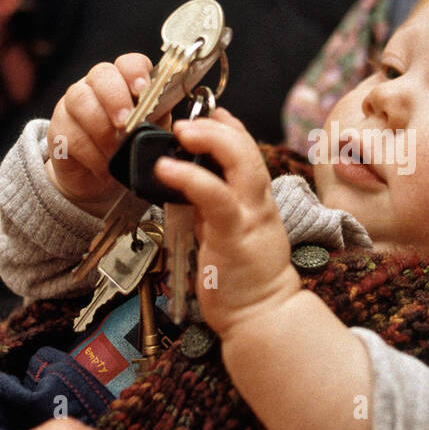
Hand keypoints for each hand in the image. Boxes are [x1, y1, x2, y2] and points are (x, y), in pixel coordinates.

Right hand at [46, 53, 160, 211]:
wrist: (101, 177)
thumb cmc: (129, 146)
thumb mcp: (150, 131)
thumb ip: (159, 120)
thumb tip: (179, 124)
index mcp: (125, 81)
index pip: (129, 62)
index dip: (135, 72)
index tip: (143, 90)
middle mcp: (96, 85)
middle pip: (101, 74)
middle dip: (115, 98)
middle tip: (126, 124)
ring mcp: (74, 104)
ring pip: (80, 99)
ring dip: (101, 128)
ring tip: (116, 151)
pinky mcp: (58, 128)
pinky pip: (70, 134)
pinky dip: (91, 154)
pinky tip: (104, 167)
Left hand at [154, 108, 301, 336]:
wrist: (262, 316)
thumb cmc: (243, 280)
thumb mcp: (228, 232)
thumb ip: (215, 206)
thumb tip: (190, 183)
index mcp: (255, 200)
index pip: (247, 150)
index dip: (228, 126)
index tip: (206, 113)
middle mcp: (258, 202)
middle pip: (246, 147)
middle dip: (216, 126)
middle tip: (185, 120)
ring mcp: (250, 217)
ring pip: (240, 162)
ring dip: (210, 140)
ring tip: (181, 131)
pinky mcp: (234, 236)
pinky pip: (216, 197)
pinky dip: (191, 177)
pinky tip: (166, 169)